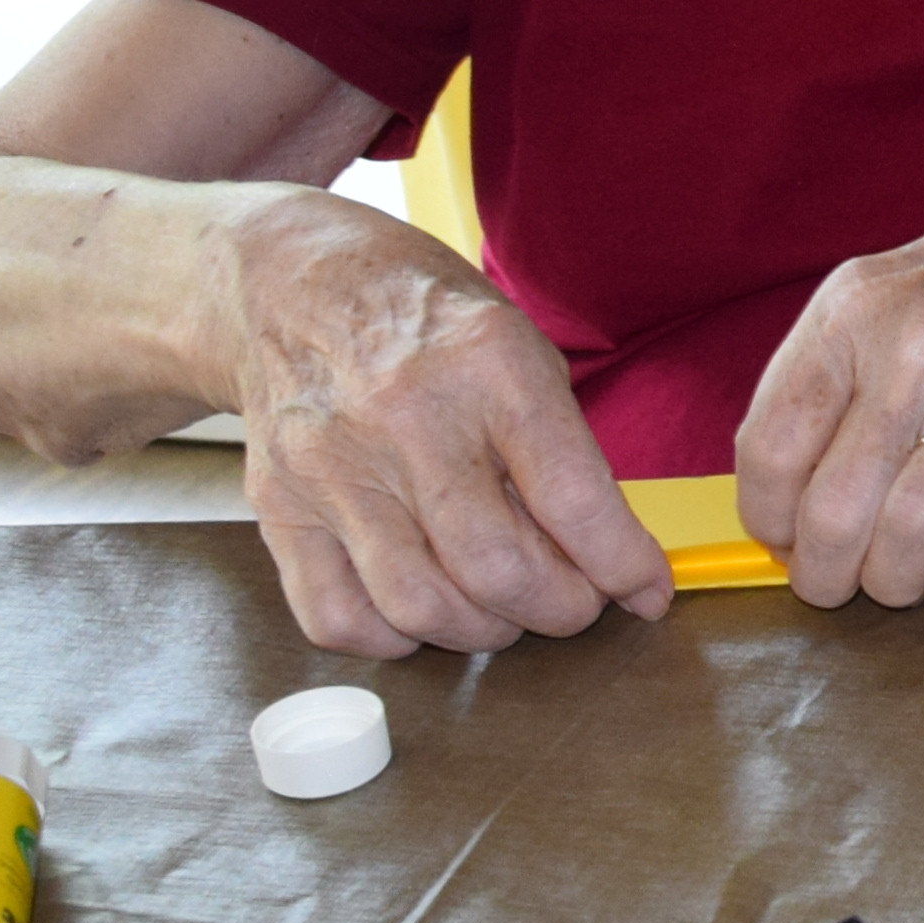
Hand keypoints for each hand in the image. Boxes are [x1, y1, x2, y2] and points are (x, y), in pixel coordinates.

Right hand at [218, 195, 671, 658]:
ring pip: (422, 607)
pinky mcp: (280, 508)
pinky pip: (340, 618)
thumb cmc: (426, 324)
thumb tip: (614, 562)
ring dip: (484, 629)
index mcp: (489, 367)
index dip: (623, 566)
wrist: (296, 286)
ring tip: (502, 603)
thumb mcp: (522, 350)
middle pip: (497, 570)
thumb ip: (565, 452)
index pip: (573, 500)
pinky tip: (423, 604)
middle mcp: (406, 419)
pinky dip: (396, 636)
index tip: (643, 591)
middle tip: (572, 601)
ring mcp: (332, 468)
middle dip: (559, 609)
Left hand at [733, 129, 923, 604]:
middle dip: (825, 572)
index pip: (774, 444)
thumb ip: (827, 382)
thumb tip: (779, 503)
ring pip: (917, 524)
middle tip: (834, 585)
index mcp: (858, 309)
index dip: (769, 516)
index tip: (784, 540)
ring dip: (896, 581)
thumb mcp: (885, 297)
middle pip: (838, 503)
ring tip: (898, 583)